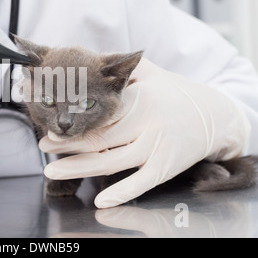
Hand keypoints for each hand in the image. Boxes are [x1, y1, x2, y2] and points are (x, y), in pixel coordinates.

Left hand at [40, 58, 249, 207]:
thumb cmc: (174, 93)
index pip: (99, 114)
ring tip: (52, 170)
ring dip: (78, 168)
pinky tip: (100, 200)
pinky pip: (141, 183)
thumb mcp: (151, 73)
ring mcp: (156, 147)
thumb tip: (92, 59)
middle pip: (99, 138)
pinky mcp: (166, 167)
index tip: (51, 126)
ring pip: (110, 161)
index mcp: (139, 99)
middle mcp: (146, 123)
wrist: (215, 115)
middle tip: (44, 147)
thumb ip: (123, 69)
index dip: (73, 123)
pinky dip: (121, 193)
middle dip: (67, 144)